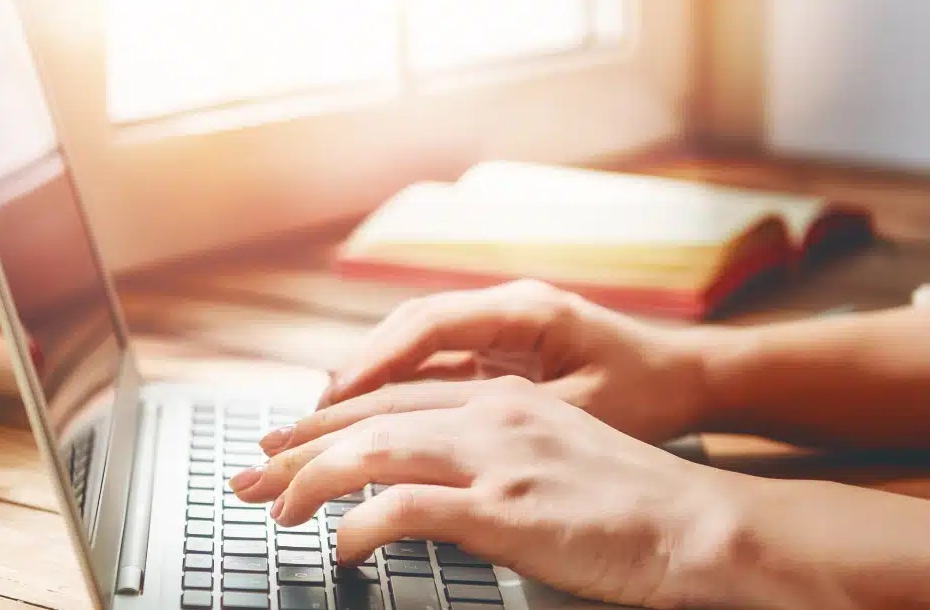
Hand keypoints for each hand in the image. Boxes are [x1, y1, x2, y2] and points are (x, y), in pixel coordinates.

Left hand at [231, 376, 737, 608]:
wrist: (696, 525)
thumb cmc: (629, 502)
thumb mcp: (552, 454)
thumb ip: (490, 452)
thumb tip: (432, 476)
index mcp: (499, 399)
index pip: (389, 400)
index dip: (327, 421)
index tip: (284, 441)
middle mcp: (489, 414)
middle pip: (367, 419)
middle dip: (297, 447)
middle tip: (248, 473)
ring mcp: (495, 457)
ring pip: (371, 453)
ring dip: (311, 482)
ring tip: (276, 509)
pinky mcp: (504, 507)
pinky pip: (405, 508)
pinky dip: (361, 526)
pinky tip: (342, 546)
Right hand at [314, 280, 714, 443]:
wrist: (689, 377)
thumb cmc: (647, 393)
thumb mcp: (586, 411)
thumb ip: (517, 415)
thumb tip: (443, 437)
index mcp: (525, 311)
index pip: (431, 325)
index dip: (377, 360)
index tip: (336, 398)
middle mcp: (504, 307)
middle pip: (410, 328)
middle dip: (358, 370)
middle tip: (310, 416)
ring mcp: (499, 324)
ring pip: (416, 341)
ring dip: (372, 377)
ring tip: (326, 418)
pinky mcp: (499, 346)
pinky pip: (435, 359)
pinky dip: (399, 384)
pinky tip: (371, 416)